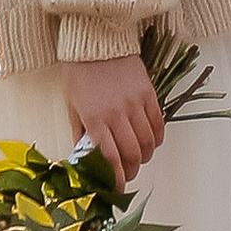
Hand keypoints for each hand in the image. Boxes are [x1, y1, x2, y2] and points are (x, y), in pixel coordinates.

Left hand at [66, 52, 164, 184]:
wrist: (97, 42)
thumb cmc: (81, 75)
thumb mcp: (72, 106)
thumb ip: (80, 134)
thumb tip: (86, 160)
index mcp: (95, 118)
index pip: (110, 158)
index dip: (116, 179)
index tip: (118, 189)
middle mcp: (117, 113)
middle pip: (132, 154)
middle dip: (131, 171)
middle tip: (128, 174)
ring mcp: (135, 102)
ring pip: (148, 142)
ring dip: (145, 156)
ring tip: (139, 159)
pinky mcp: (148, 93)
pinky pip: (158, 123)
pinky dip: (157, 138)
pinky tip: (150, 142)